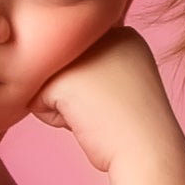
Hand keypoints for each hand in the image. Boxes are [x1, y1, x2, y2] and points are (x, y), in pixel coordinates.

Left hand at [31, 27, 184, 177]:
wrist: (148, 150)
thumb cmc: (138, 127)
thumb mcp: (127, 81)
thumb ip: (100, 66)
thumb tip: (64, 69)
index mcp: (122, 34)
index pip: (83, 59)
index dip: (95, 88)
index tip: (121, 101)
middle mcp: (99, 34)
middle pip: (63, 67)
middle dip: (77, 94)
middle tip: (108, 108)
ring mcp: (80, 52)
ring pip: (47, 81)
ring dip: (65, 105)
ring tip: (97, 114)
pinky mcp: (60, 77)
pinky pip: (35, 99)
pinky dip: (55, 118)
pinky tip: (84, 121)